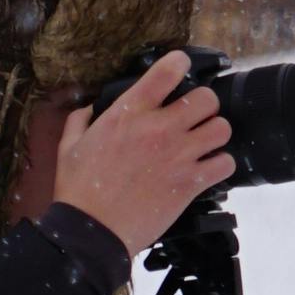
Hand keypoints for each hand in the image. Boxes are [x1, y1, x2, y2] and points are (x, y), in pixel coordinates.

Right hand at [52, 54, 234, 255]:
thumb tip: (90, 107)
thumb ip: (81, 119)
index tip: (180, 68)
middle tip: (194, 117)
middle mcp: (159, 128)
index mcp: (129, 112)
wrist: (92, 231)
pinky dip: (220, 165)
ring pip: (222, 128)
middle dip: (203, 105)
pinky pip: (225, 164)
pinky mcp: (190, 183)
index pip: (169, 69)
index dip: (180, 63)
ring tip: (203, 143)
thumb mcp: (69, 145)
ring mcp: (178, 155)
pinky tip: (207, 169)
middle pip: (206, 98)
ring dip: (214, 134)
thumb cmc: (79, 190)